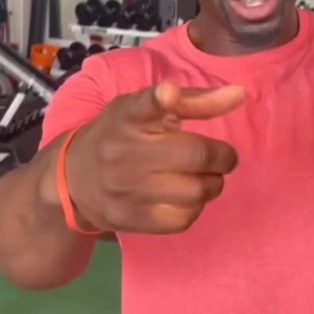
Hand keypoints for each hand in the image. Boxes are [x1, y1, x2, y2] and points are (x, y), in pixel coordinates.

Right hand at [60, 81, 244, 234]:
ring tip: (205, 178)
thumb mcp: (146, 110)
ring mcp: (124, 188)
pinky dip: (195, 208)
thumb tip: (239, 95)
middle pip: (195, 155)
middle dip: (223, 157)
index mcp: (128, 116)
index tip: (168, 93)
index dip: (161, 99)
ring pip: (195, 191)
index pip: (144, 105)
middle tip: (222, 157)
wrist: (73, 179)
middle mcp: (123, 151)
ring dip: (213, 184)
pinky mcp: (128, 219)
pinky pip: (183, 219)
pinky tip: (186, 197)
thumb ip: (194, 101)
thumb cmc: (122, 135)